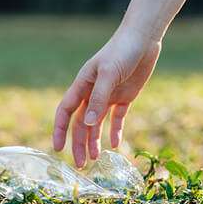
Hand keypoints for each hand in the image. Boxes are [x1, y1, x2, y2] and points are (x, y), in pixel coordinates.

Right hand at [53, 34, 160, 166]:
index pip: (65, 111)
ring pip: (97, 124)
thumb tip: (88, 125)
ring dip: (95, 141)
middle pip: (81, 123)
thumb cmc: (122, 51)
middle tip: (80, 165)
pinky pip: (117, 118)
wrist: (144, 38)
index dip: (60, 130)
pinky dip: (116, 131)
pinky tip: (116, 145)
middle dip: (79, 144)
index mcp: (82, 85)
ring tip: (95, 160)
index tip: (58, 149)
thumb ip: (98, 99)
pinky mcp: (124, 97)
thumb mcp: (108, 74)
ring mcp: (108, 96)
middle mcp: (92, 92)